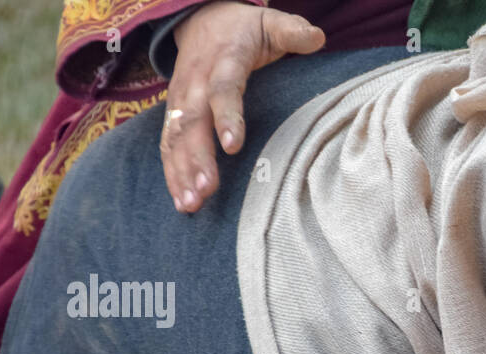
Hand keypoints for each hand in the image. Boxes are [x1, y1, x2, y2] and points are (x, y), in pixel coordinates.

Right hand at [161, 1, 324, 211]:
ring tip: (191, 204)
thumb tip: (317, 37)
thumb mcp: (270, 22)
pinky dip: (172, 173)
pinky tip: (181, 202)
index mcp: (223, 61)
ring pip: (176, 137)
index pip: (223, 90)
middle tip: (206, 190)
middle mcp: (196, 81)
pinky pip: (168, 144)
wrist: (202, 18)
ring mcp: (182, 99)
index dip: (227, 116)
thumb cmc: (245, 29)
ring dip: (181, 172)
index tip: (233, 146)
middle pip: (193, 122)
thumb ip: (292, 30)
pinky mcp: (174, 113)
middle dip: (197, 158)